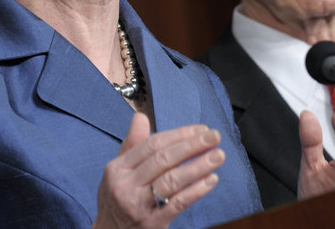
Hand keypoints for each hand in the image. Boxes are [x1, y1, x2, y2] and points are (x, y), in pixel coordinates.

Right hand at [92, 113, 224, 227]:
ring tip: (218, 155)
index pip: (152, 144)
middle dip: (192, 145)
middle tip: (214, 136)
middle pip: (163, 159)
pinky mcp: (152, 224)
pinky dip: (196, 190)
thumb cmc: (116, 200)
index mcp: (117, 168)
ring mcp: (138, 206)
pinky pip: (178, 203)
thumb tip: (140, 116)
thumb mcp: (117, 172)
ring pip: (172, 180)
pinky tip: (211, 180)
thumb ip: (131, 144)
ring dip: (198, 165)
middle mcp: (126, 186)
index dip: (179, 134)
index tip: (201, 129)